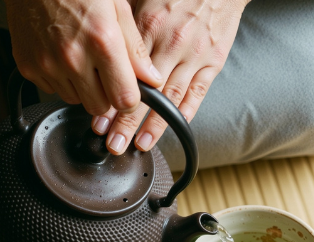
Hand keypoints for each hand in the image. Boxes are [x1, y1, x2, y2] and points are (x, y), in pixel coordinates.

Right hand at [5, 0, 162, 118]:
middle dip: (106, 95)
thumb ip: (136, 49)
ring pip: (75, 100)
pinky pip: (52, 90)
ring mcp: (47, 64)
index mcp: (101, 42)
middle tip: (105, 72)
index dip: (130, 98)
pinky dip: (60, 79)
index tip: (129, 91)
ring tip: (81, 57)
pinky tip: (62, 56)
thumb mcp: (117, 9)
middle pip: (98, 107)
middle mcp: (72, 57)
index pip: (124, 99)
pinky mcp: (28, 66)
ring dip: (83, 87)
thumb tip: (151, 79)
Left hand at [96, 0, 246, 154]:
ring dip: (155, 125)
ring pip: (172, 97)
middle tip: (115, 142)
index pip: (126, 72)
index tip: (99, 120)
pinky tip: (172, 129)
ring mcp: (195, 55)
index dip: (111, 99)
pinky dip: (184, 114)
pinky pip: (197, 93)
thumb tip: (105, 50)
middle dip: (128, 121)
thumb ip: (127, 26)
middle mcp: (173, 43)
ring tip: (141, 144)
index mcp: (151, 25)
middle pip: (147, 91)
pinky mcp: (214, 61)